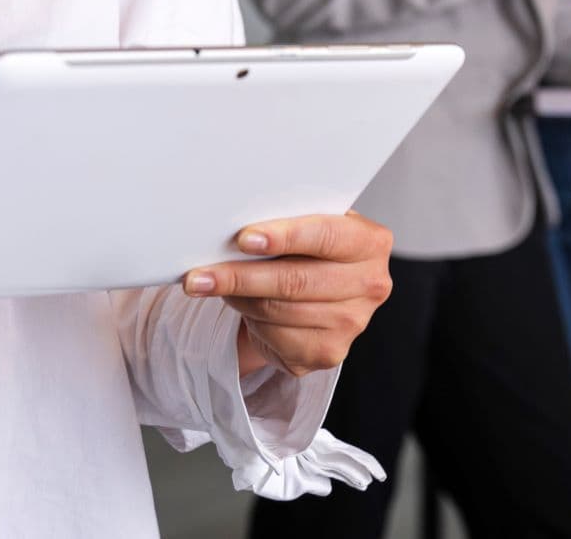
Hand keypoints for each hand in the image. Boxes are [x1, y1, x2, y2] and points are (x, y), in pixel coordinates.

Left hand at [184, 212, 394, 378]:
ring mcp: (352, 324)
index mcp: (370, 243)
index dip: (285, 237)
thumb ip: (289, 218)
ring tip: (206, 284)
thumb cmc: (308, 249)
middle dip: (241, 275)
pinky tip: (239, 304)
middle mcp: (370, 285)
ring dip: (236, 297)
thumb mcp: (309, 223)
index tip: (244, 238)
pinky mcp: (328, 353)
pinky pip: (276, 336)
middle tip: (200, 275)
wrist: (315, 290)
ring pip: (279, 310)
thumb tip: (235, 220)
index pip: (327, 236)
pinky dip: (249, 320)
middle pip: (296, 280)